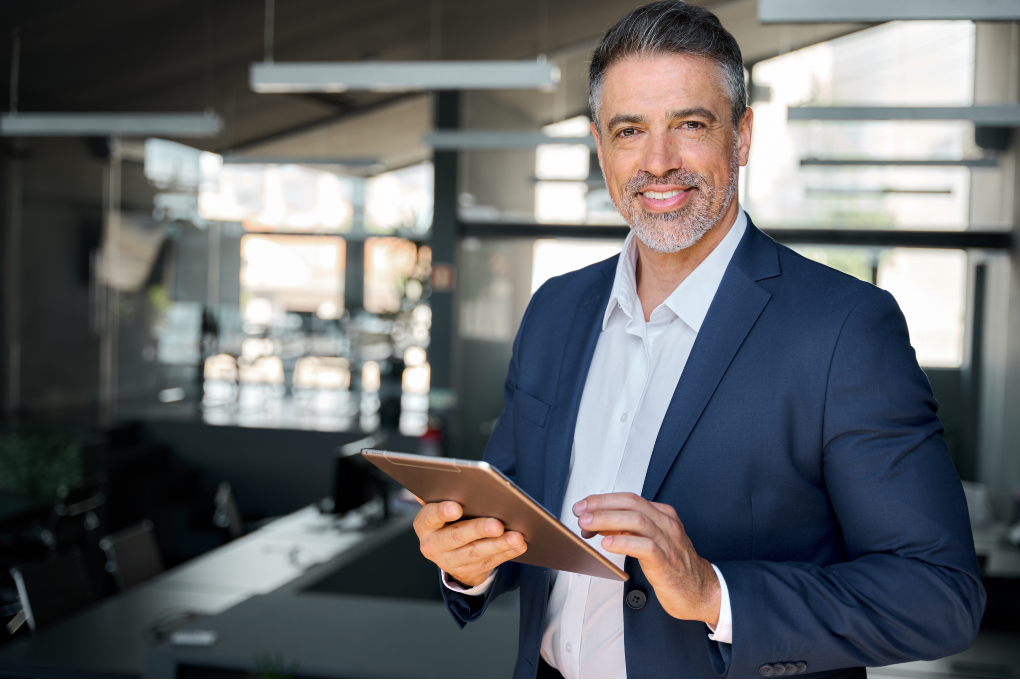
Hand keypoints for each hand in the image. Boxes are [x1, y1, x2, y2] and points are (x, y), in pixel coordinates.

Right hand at [414, 501, 526, 586]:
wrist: (450, 553)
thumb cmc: (449, 520)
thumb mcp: (442, 509)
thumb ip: (446, 495)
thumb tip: (456, 480)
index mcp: (424, 524)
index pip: (429, 516)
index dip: (442, 512)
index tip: (457, 507)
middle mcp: (433, 545)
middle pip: (456, 536)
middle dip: (478, 529)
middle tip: (497, 524)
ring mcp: (450, 562)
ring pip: (476, 553)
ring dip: (498, 544)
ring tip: (516, 536)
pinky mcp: (469, 572)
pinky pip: (490, 562)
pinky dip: (507, 553)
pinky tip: (519, 545)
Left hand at [574, 493, 719, 625]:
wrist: (701, 591)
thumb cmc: (673, 567)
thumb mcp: (649, 542)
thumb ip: (627, 530)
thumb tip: (597, 523)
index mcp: (662, 515)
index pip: (629, 498)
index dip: (603, 500)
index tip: (583, 505)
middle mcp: (666, 524)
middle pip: (631, 504)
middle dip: (602, 505)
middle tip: (580, 512)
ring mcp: (668, 542)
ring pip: (637, 521)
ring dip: (607, 520)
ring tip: (587, 525)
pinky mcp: (666, 562)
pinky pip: (645, 547)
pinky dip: (624, 543)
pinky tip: (607, 544)